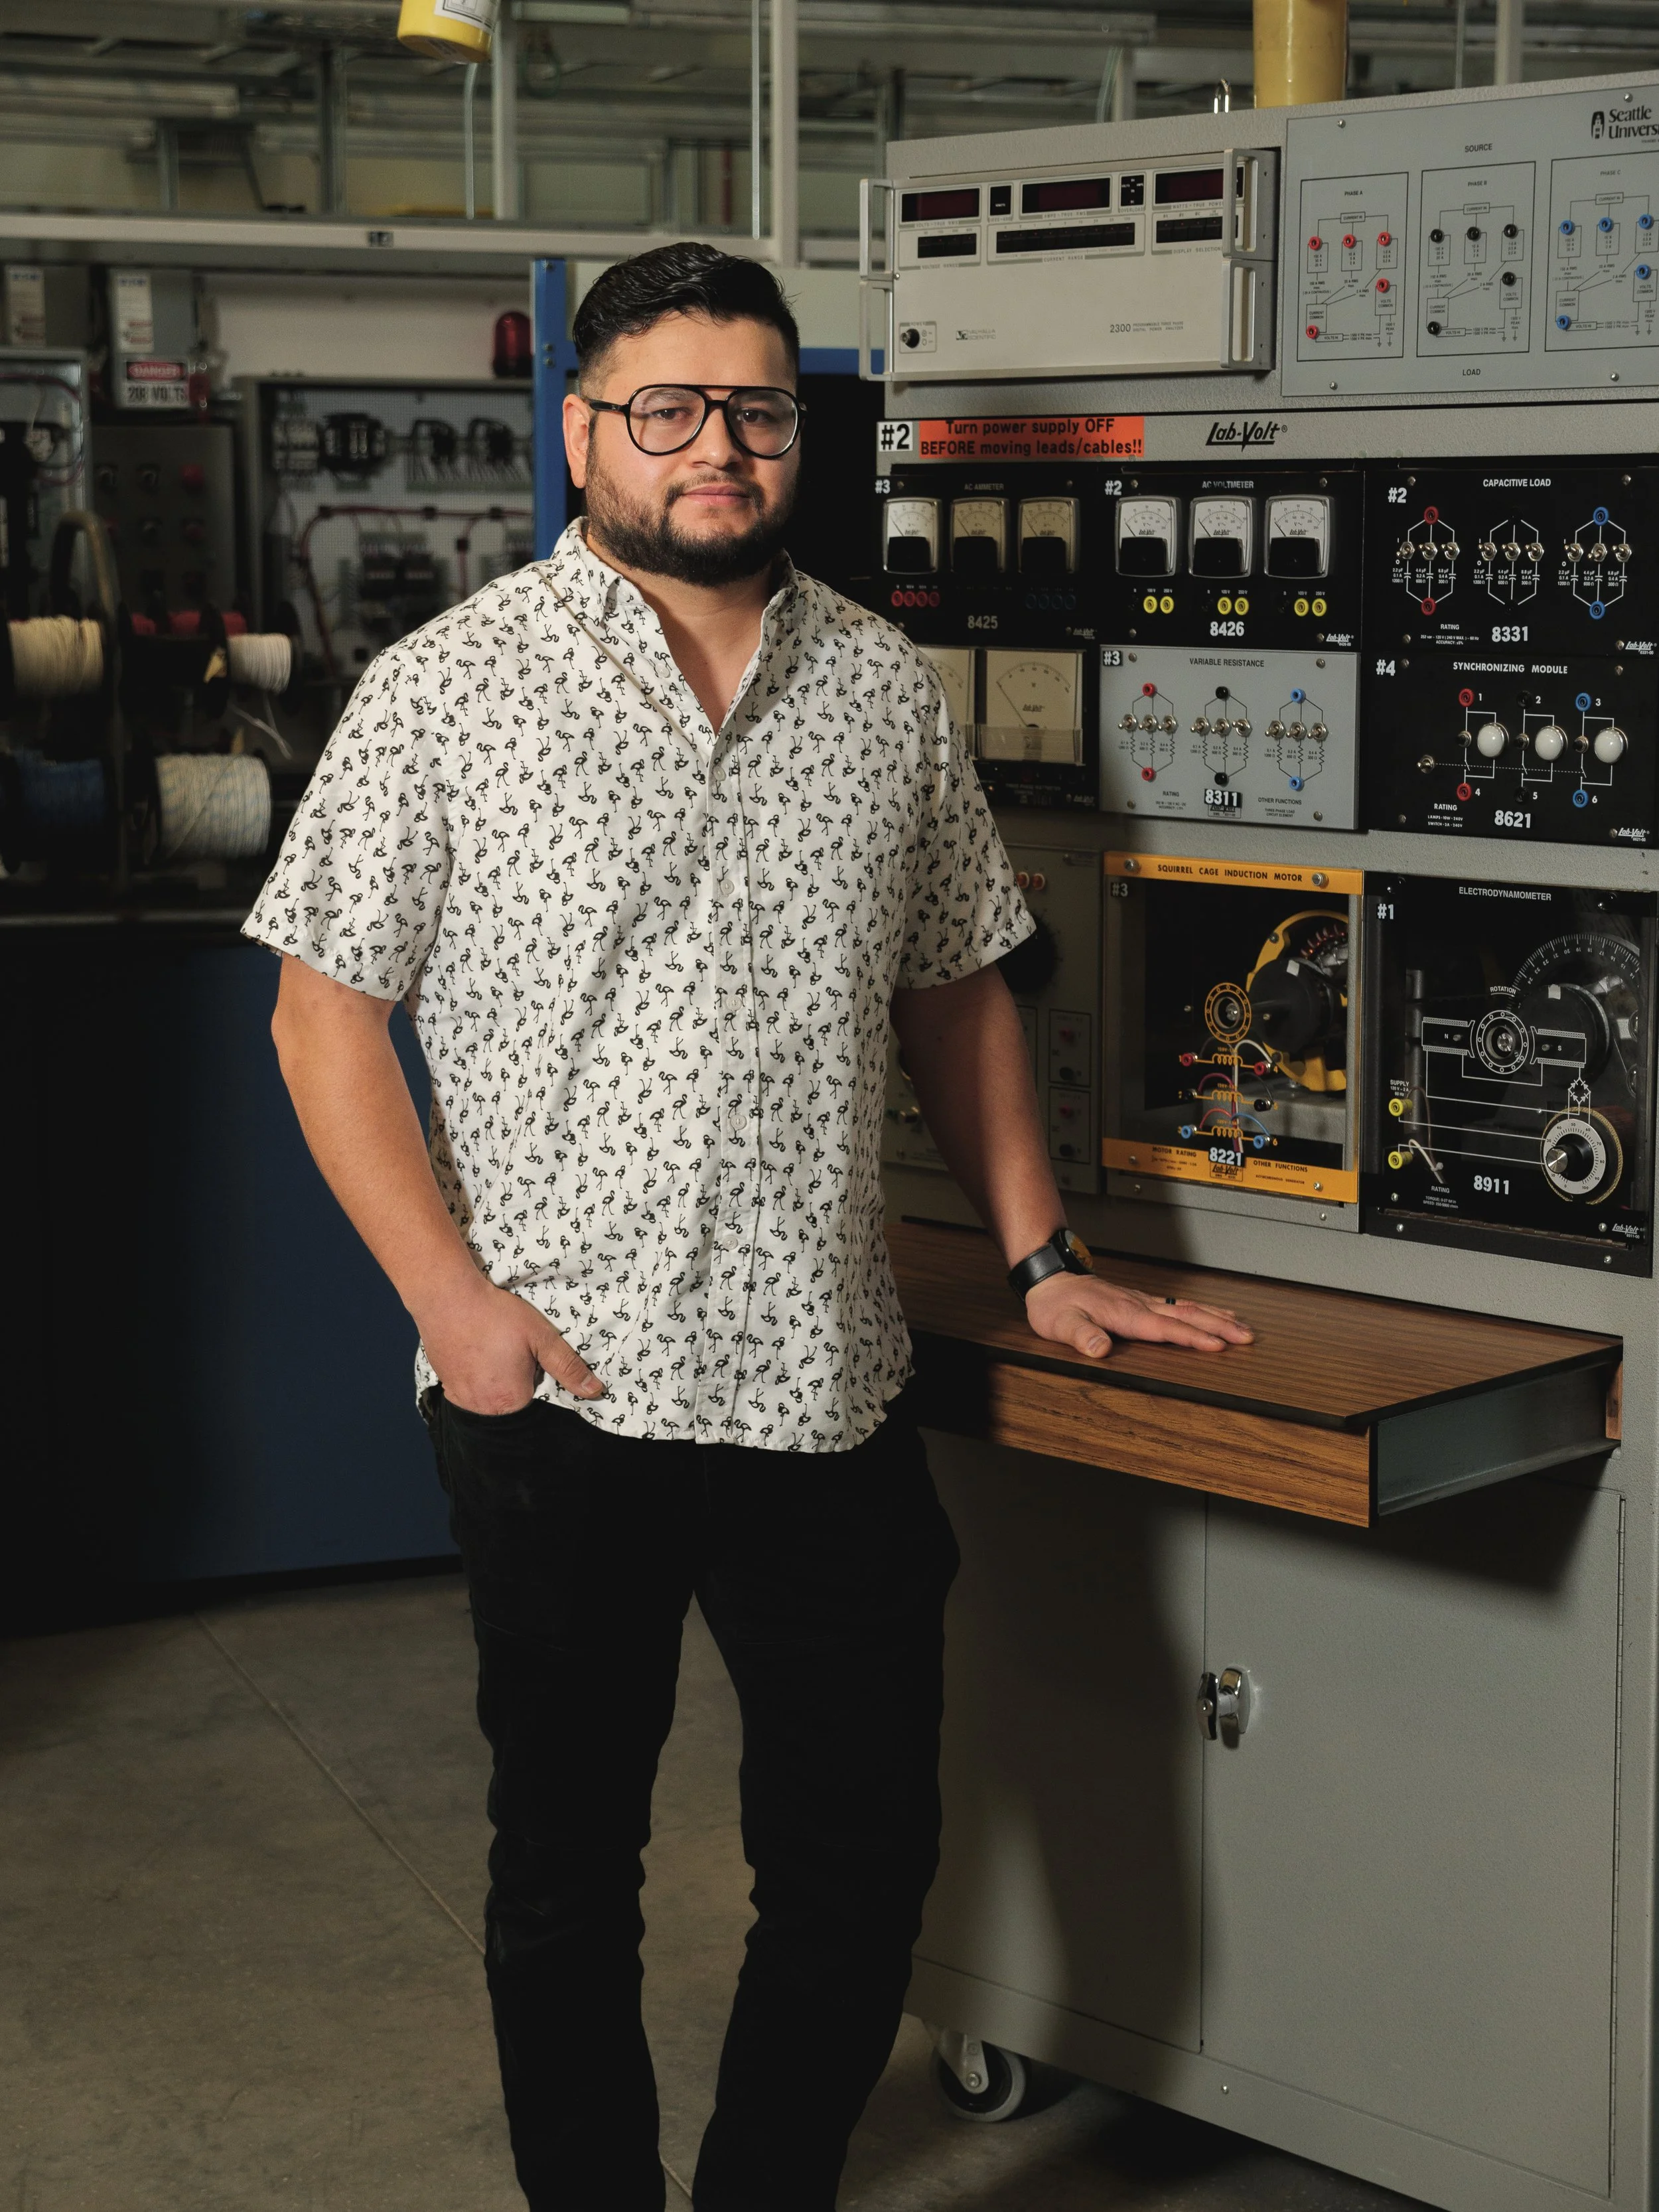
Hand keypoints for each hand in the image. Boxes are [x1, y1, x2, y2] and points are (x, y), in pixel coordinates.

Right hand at [416, 1277, 603, 1412]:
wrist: (447, 1297)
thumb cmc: (496, 1315)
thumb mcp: (541, 1336)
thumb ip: (568, 1366)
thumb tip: (595, 1392)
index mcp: (513, 1400)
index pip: (536, 1400)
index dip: (536, 1376)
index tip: (529, 1356)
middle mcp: (484, 1408)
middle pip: (511, 1402)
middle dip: (515, 1381)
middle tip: (508, 1349)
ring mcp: (461, 1398)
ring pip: (488, 1397)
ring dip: (493, 1380)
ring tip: (492, 1349)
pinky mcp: (445, 1384)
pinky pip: (467, 1391)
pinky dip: (474, 1377)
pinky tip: (475, 1353)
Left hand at [1023, 1272, 1252, 1360]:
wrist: (1051, 1279)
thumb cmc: (1055, 1304)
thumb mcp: (1060, 1323)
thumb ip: (1080, 1336)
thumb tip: (1098, 1350)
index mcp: (1125, 1314)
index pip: (1165, 1328)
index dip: (1192, 1338)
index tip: (1218, 1346)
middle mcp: (1139, 1304)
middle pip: (1187, 1316)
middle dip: (1220, 1327)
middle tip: (1248, 1338)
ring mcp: (1142, 1300)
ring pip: (1188, 1308)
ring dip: (1217, 1317)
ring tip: (1243, 1327)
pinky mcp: (1141, 1300)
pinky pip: (1179, 1304)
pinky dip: (1202, 1310)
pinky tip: (1213, 1314)